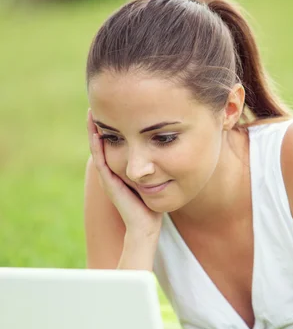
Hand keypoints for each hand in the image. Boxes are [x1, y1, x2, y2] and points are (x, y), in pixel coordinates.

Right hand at [87, 108, 162, 239]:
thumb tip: (165, 147)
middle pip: (102, 142)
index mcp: (120, 169)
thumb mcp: (154, 178)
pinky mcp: (108, 182)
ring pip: (97, 148)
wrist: (146, 225)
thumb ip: (153, 165)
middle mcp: (111, 171)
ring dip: (93, 130)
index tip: (114, 107)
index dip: (112, 126)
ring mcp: (108, 176)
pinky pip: (100, 159)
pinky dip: (96, 145)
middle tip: (98, 102)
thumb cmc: (152, 204)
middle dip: (101, 123)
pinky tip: (96, 131)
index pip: (113, 142)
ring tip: (91, 111)